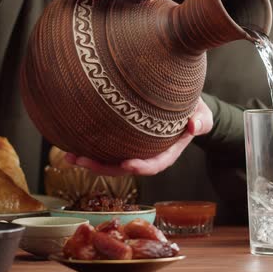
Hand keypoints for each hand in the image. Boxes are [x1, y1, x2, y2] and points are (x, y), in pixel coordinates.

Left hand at [65, 97, 212, 175]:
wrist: (180, 103)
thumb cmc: (193, 110)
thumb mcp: (203, 114)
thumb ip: (202, 120)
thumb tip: (194, 126)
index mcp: (166, 153)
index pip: (154, 164)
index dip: (141, 167)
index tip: (127, 164)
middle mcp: (146, 155)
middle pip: (124, 167)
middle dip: (103, 168)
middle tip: (83, 161)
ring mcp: (132, 149)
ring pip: (109, 160)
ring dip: (89, 161)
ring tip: (69, 156)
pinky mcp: (120, 140)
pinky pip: (104, 147)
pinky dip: (88, 147)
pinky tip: (69, 142)